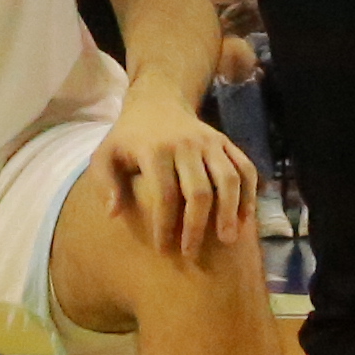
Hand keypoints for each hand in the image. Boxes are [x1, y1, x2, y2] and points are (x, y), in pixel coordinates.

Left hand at [94, 96, 255, 254]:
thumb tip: (114, 214)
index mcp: (154, 150)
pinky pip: (245, 168)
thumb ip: (106, 183)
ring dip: (229, 212)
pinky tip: (245, 218)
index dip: (165, 225)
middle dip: (196, 226)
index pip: (164, 194)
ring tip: (228, 240)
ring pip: (228, 180)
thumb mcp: (105, 154)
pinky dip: (249, 193)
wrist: (157, 101)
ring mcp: (210, 142)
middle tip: (192, 253)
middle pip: (198, 191)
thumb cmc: (128, 137)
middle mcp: (185, 145)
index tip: (163, 250)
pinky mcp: (226, 141)